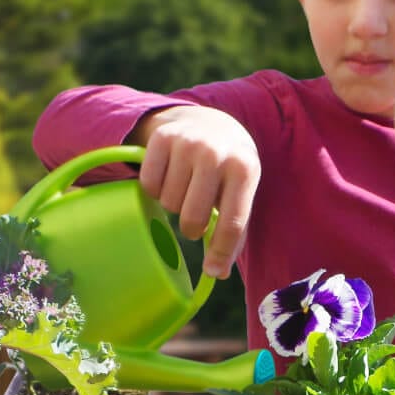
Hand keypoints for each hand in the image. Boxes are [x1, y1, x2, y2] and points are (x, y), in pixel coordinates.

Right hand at [134, 106, 257, 277]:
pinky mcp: (161, 138)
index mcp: (244, 170)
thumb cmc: (229, 169)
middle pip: (192, 218)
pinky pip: (149, 184)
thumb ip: (233, 232)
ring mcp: (187, 143)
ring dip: (174, 204)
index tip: (212, 271)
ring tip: (185, 189)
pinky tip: (169, 177)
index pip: (232, 223)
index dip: (220, 252)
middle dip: (192, 227)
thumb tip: (218, 273)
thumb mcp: (241, 193)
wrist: (212, 122)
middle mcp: (216, 154)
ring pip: (168, 203)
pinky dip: (155, 189)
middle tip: (195, 218)